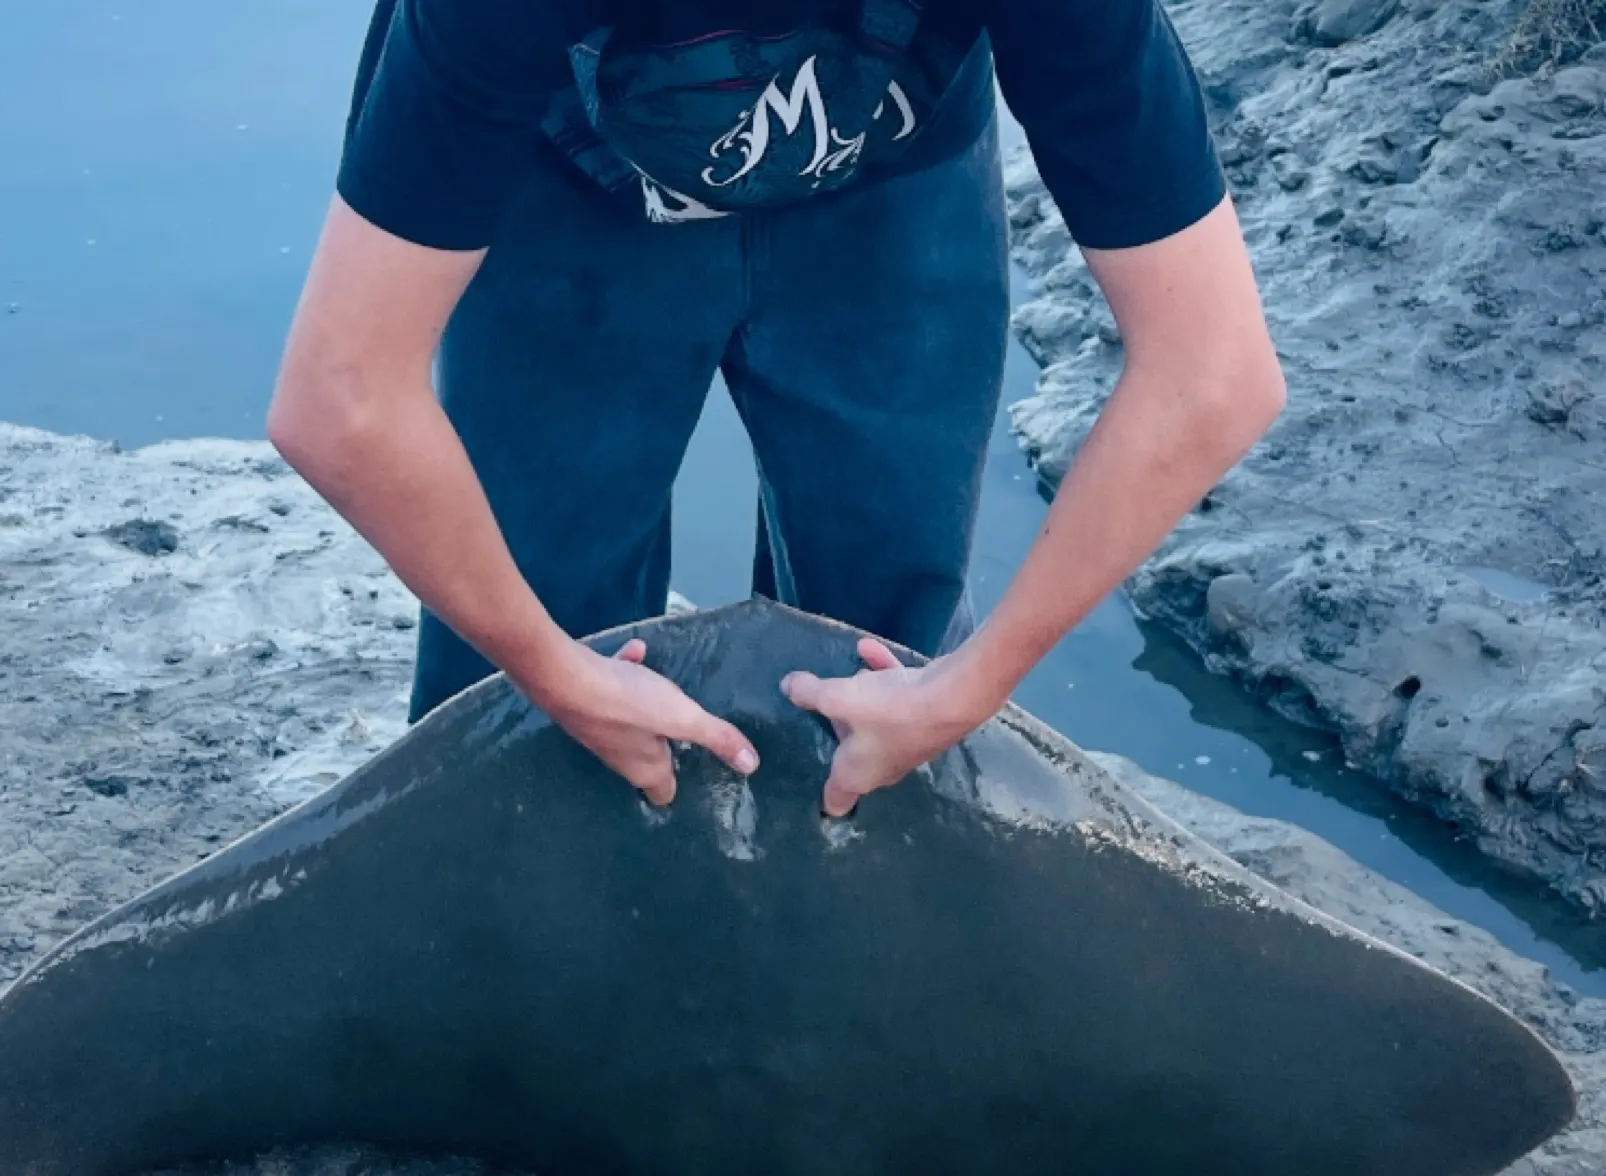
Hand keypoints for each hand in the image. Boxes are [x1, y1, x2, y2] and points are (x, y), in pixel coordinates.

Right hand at [519, 638, 758, 806]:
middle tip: (688, 730)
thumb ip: (717, 737)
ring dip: (647, 706)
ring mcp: (598, 729)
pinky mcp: (583, 702)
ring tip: (665, 689)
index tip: (699, 774)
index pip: (662, 792)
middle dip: (666, 745)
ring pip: (630, 722)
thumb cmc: (627, 704)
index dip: (680, 785)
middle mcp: (619, 755)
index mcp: (644, 768)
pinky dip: (625, 674)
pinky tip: (635, 652)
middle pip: (647, 758)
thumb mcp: (682, 717)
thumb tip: (751, 765)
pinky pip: (612, 690)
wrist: (563, 676)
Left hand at [781, 638, 997, 817]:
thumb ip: (809, 693)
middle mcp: (883, 768)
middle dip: (838, 730)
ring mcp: (908, 746)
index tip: (806, 780)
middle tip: (819, 708)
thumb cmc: (888, 710)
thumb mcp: (837, 697)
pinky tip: (869, 647)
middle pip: (853, 754)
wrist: (954, 696)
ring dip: (862, 699)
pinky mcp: (928, 722)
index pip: (836, 801)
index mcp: (857, 775)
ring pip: (876, 724)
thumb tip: (786, 687)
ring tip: (847, 674)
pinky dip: (884, 678)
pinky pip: (898, 701)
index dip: (820, 796)